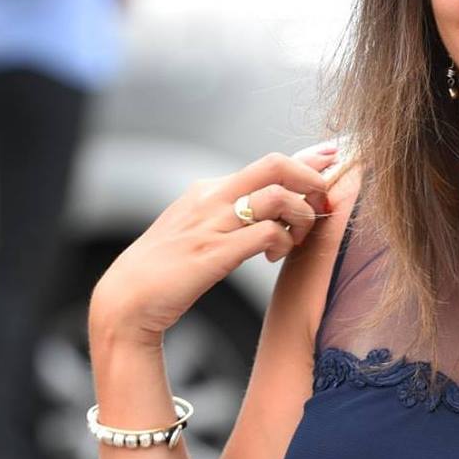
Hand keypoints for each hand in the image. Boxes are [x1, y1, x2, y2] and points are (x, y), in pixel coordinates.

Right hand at [89, 144, 337, 346]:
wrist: (126, 299)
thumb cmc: (167, 267)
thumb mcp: (198, 227)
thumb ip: (231, 212)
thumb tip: (269, 202)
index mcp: (209, 189)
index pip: (269, 163)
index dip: (307, 160)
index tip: (332, 159)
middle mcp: (212, 198)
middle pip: (277, 166)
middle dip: (312, 179)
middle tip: (321, 205)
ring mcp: (213, 223)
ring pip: (279, 197)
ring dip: (301, 217)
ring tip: (294, 239)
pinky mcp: (215, 252)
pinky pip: (268, 233)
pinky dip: (283, 242)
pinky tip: (275, 256)